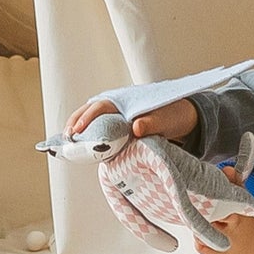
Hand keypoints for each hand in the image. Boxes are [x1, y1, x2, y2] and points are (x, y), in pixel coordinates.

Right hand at [62, 95, 197, 142]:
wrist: (187, 122)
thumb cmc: (176, 116)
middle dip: (76, 122)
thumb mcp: (168, 119)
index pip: (102, 106)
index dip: (88, 117)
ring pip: (94, 122)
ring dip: (80, 131)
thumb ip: (152, 122)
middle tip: (66, 138)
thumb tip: (136, 127)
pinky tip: (81, 151)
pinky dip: (90, 140)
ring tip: (67, 146)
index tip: (78, 130)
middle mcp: (121, 108)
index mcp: (129, 101)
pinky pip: (102, 133)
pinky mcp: (121, 132)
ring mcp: (120, 119)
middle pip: (92, 111)